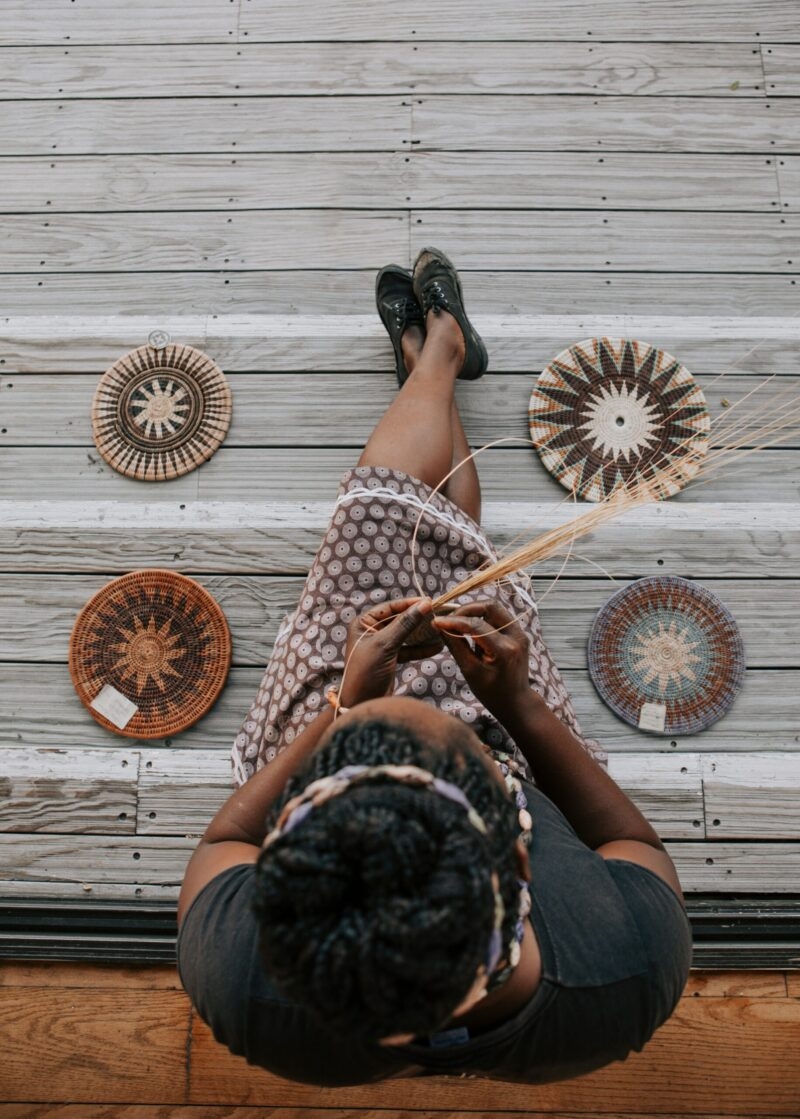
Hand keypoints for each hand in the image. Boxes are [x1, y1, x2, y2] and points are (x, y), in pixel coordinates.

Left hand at [339, 597, 435, 706]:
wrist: (360, 705)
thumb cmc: (366, 673)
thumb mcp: (385, 645)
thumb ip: (405, 624)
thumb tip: (424, 605)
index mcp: (363, 623)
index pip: (390, 607)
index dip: (409, 604)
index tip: (430, 602)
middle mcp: (371, 632)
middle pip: (399, 619)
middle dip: (418, 619)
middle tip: (438, 615)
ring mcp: (381, 646)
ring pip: (405, 634)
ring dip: (421, 634)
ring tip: (439, 630)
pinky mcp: (390, 659)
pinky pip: (408, 649)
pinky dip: (420, 649)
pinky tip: (436, 647)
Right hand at [433, 600, 531, 717]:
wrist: (515, 701)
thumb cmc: (491, 692)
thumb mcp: (470, 671)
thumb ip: (456, 646)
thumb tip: (441, 627)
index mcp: (504, 650)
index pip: (476, 626)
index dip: (454, 621)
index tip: (437, 621)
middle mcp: (516, 637)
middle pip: (490, 606)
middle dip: (467, 609)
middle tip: (449, 618)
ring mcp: (520, 633)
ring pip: (495, 608)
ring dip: (475, 611)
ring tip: (458, 621)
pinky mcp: (519, 633)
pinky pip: (499, 617)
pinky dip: (483, 617)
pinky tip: (470, 627)